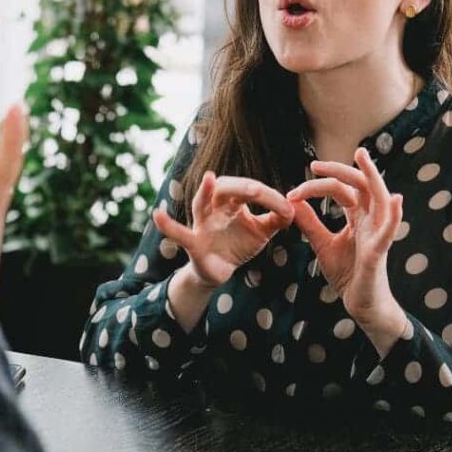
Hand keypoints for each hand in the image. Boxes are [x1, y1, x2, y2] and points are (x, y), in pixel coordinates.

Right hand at [153, 173, 294, 289]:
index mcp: (233, 201)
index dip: (269, 197)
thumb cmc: (239, 244)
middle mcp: (215, 207)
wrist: (220, 271)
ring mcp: (201, 223)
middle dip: (241, 187)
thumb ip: (278, 218)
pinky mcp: (192, 242)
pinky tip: (157, 216)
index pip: (250, 190)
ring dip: (204, 191)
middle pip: (225, 188)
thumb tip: (295, 208)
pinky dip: (168, 226)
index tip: (288, 209)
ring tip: (208, 179)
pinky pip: (179, 233)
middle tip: (257, 191)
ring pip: (201, 203)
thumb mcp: (262, 231)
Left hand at [286, 148, 408, 348]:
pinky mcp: (379, 252)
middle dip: (340, 171)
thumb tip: (292, 201)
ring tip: (363, 158)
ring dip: (373, 177)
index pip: (341, 190)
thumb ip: (310, 223)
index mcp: (357, 217)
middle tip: (316, 165)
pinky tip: (395, 200)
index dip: (318, 185)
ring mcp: (377, 234)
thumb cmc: (347, 273)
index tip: (293, 191)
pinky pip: (389, 232)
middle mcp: (370, 220)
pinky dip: (394, 216)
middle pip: (360, 186)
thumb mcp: (322, 244)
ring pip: (380, 198)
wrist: (360, 303)